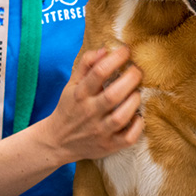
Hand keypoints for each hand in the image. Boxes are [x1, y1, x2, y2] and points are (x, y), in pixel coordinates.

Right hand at [47, 46, 143, 163]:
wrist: (57, 141)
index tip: (126, 50)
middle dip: (130, 79)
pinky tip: (138, 116)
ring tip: (137, 92)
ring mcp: (99, 131)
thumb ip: (86, 65)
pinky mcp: (108, 146)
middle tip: (137, 70)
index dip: (116, 58)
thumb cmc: (70, 107)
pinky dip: (137, 127)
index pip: (98, 72)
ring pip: (121, 117)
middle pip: (112, 95)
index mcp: (80, 94)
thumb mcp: (72, 84)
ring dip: (134, 102)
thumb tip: (105, 49)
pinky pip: (128, 138)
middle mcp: (89, 113)